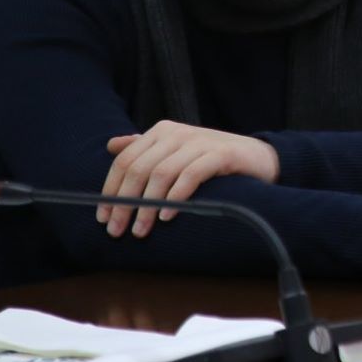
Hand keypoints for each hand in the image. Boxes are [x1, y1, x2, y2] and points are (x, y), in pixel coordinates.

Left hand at [99, 121, 279, 238]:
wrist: (258, 158)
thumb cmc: (212, 159)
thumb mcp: (176, 151)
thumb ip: (146, 148)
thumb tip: (111, 145)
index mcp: (161, 131)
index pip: (125, 160)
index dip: (110, 190)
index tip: (103, 218)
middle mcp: (177, 133)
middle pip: (138, 169)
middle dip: (124, 203)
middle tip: (117, 231)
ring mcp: (199, 142)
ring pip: (161, 174)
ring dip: (147, 206)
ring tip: (141, 230)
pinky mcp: (221, 154)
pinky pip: (190, 176)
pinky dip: (175, 197)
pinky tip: (167, 216)